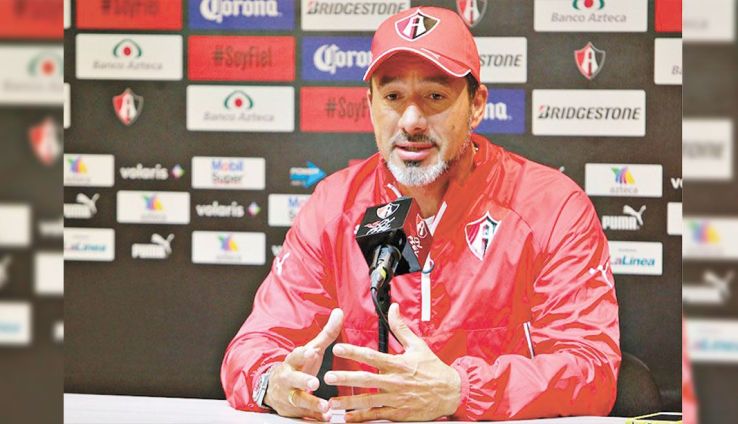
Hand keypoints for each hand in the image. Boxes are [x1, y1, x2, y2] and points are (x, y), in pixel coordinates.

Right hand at [264, 308, 343, 419]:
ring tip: (325, 406)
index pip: (296, 356)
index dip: (303, 354)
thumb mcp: (311, 349)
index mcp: (293, 361)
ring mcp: (290, 395)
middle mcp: (288, 378)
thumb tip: (339, 312)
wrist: (275, 390)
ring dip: (312, 403)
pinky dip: (315, 417)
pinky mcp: (294, 410)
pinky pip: (305, 415)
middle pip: (293, 379)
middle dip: (303, 380)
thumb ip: (327, 333)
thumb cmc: (299, 366)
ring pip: (299, 400)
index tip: (311, 352)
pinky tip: (326, 418)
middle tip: (314, 383)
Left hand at [324, 303, 460, 421]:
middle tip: (329, 377)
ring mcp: (396, 398)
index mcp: (398, 364)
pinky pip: (377, 415)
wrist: (450, 392)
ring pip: (368, 400)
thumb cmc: (434, 369)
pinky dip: (362, 417)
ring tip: (332, 402)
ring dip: (349, 401)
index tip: (338, 349)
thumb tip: (393, 309)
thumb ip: (401, 328)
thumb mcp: (418, 345)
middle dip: (346, 379)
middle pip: (366, 379)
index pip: (372, 357)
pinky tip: (348, 418)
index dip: (354, 352)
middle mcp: (395, 381)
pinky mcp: (398, 413)